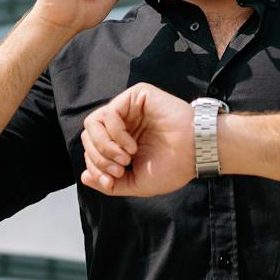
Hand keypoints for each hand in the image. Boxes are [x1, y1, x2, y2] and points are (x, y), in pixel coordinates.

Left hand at [80, 83, 194, 196]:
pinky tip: (132, 146)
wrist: (196, 153)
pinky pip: (109, 113)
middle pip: (88, 136)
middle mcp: (124, 123)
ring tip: (124, 158)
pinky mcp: (136, 96)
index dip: (96, 167)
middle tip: (119, 169)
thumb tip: (84, 177)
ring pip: (93, 124)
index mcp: (122, 141)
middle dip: (99, 157)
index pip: (92, 149)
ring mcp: (129, 108)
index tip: (113, 180)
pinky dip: (115, 134)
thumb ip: (109, 182)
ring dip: (105, 146)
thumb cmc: (172, 167)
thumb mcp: (135, 182)